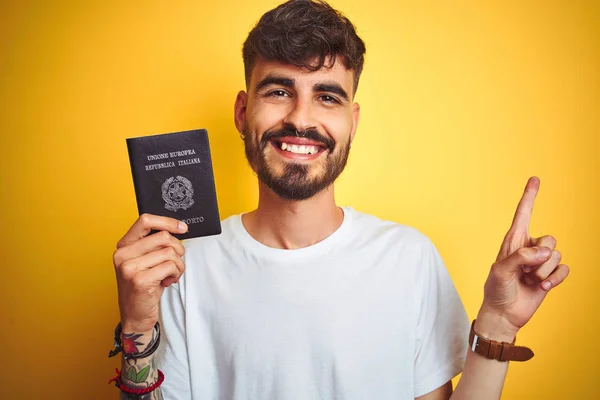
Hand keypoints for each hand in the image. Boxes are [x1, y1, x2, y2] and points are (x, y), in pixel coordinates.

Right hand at [113, 214, 187, 332]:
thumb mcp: (145, 261)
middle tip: (175, 262)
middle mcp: (122, 255)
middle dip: (177, 249)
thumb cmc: (144, 287)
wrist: (135, 316)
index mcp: (124, 246)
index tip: (182, 228)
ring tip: (170, 275)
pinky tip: (167, 281)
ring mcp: (129, 268)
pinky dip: (176, 274)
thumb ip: (154, 245)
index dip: (167, 222)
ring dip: (177, 265)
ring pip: (169, 252)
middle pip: (163, 237)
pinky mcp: (139, 280)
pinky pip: (170, 266)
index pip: (145, 221)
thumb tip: (177, 228)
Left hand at [478, 177, 569, 338]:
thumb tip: (545, 252)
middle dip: (540, 258)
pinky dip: (555, 278)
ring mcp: (540, 261)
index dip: (529, 196)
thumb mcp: (501, 271)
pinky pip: (564, 268)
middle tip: (524, 272)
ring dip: (544, 271)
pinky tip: (543, 287)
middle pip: (550, 238)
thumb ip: (520, 257)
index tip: (535, 178)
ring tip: (529, 281)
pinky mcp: (549, 274)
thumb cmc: (496, 290)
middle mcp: (528, 247)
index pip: (522, 214)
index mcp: (513, 240)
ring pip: (556, 255)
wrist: (504, 313)